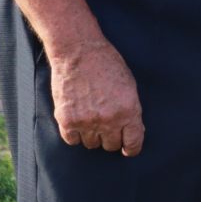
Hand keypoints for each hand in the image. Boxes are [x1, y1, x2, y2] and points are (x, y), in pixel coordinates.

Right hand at [47, 37, 143, 156]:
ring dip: (92, 135)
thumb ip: (131, 110)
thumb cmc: (106, 64)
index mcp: (129, 110)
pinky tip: (77, 121)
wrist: (78, 52)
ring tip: (91, 117)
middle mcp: (109, 119)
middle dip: (111, 137)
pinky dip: (75, 134)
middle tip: (106, 125)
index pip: (133, 143)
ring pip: (92, 144)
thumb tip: (132, 131)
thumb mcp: (129, 85)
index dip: (131, 148)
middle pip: (111, 145)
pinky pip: (72, 140)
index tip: (128, 149)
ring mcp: (87, 122)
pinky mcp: (67, 120)